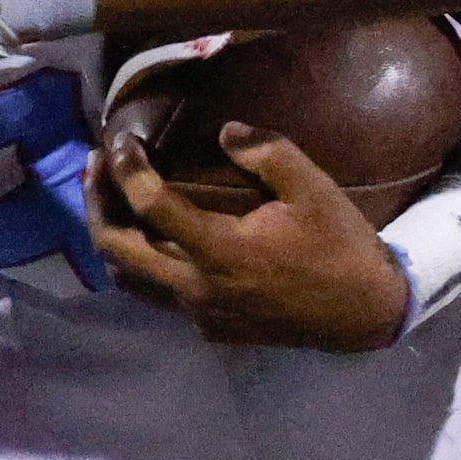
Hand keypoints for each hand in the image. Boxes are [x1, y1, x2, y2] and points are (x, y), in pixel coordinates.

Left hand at [87, 122, 409, 351]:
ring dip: (113, 235)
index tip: (119, 138)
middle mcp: (197, 288)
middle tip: (96, 163)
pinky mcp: (211, 327)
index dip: (127, 168)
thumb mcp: (312, 188)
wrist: (364, 312)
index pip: (150, 207)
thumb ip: (267, 152)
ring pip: (130, 279)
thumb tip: (224, 132)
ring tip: (112, 195)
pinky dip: (143, 259)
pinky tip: (156, 232)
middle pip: (117, 251)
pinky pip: (159, 293)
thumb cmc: (339, 245)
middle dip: (97, 204)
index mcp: (220, 251)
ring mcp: (200, 314)